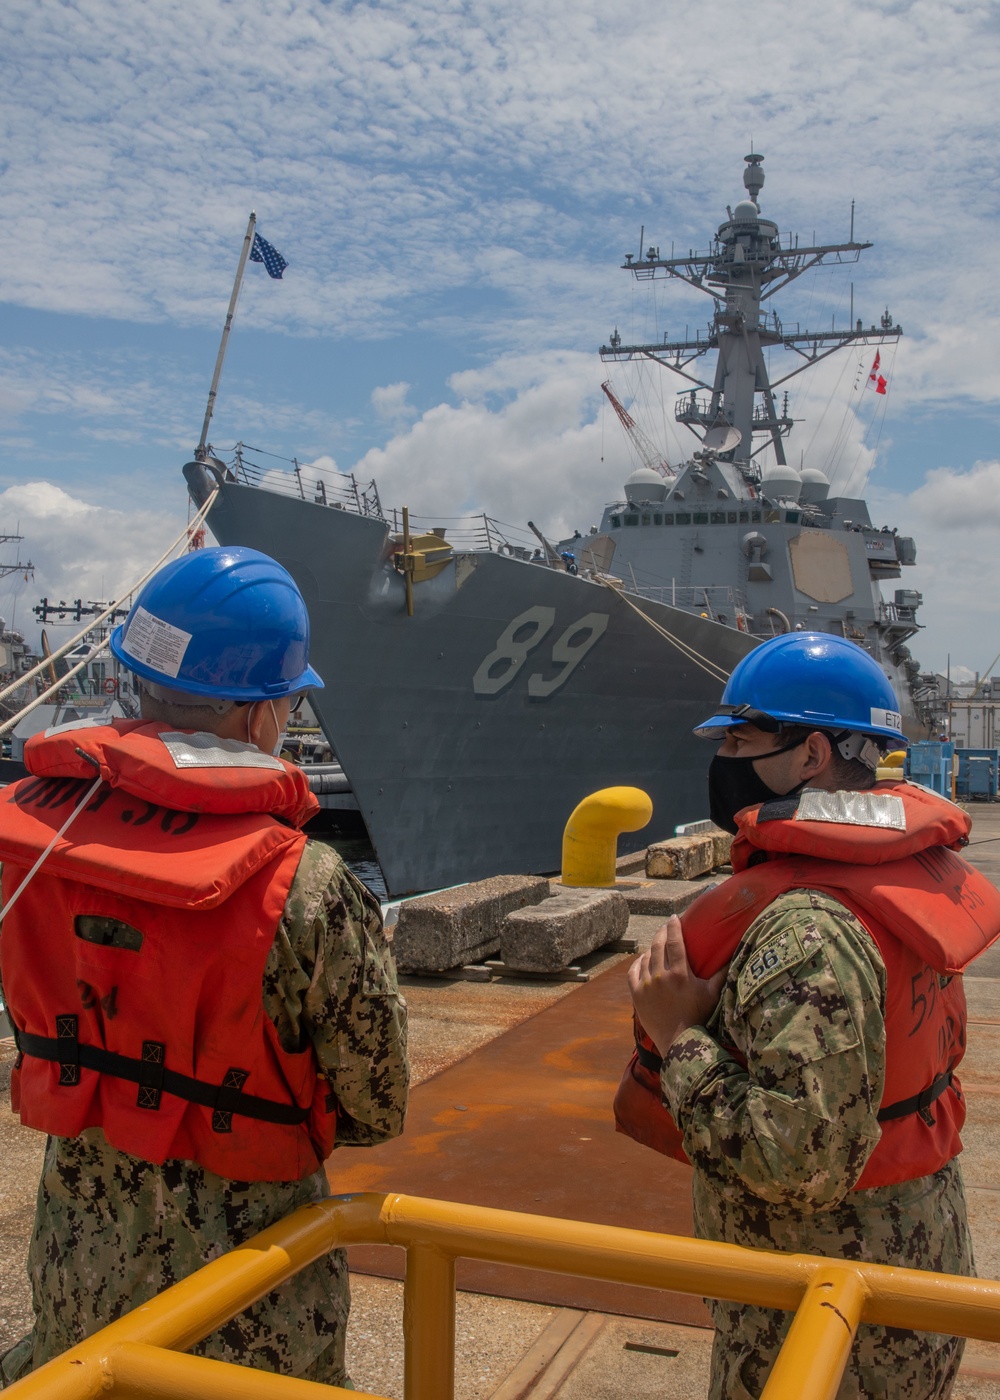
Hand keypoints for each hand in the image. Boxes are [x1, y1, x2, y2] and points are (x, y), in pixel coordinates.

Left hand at [627, 916, 726, 1057]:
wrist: (679, 1041)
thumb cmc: (699, 1017)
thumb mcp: (712, 994)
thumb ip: (722, 974)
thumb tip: (735, 955)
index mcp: (679, 973)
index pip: (674, 941)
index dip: (673, 926)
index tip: (674, 917)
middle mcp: (660, 976)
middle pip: (658, 945)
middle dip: (662, 932)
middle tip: (666, 927)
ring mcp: (646, 985)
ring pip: (645, 957)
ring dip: (651, 947)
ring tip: (657, 944)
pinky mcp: (636, 995)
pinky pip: (633, 971)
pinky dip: (638, 962)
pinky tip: (643, 959)